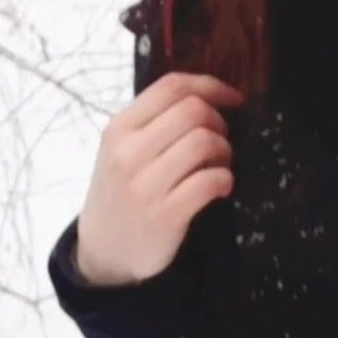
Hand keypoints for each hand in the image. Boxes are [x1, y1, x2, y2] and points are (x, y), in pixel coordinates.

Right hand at [75, 72, 244, 286]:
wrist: (104, 252)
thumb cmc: (121, 193)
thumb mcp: (121, 149)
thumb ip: (154, 122)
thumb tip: (208, 98)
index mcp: (119, 128)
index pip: (172, 86)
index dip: (211, 86)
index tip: (233, 99)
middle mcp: (128, 152)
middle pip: (193, 110)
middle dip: (219, 122)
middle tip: (219, 142)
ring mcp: (145, 185)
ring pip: (204, 143)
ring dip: (224, 152)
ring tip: (218, 166)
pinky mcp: (165, 215)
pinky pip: (210, 182)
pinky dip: (225, 180)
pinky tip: (219, 187)